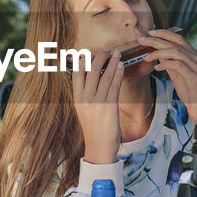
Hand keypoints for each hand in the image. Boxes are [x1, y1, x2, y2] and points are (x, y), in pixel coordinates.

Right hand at [72, 48, 122, 164]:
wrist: (98, 147)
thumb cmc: (93, 128)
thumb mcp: (84, 109)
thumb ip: (86, 94)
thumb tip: (92, 77)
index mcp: (77, 98)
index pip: (76, 72)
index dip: (81, 59)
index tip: (88, 51)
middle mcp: (85, 98)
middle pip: (91, 70)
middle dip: (100, 56)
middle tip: (107, 50)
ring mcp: (96, 102)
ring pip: (104, 76)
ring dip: (112, 62)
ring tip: (117, 54)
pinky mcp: (109, 107)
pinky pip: (114, 86)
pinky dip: (118, 74)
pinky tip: (121, 66)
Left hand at [136, 28, 196, 122]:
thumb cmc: (191, 92)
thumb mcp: (178, 74)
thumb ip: (170, 62)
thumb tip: (158, 52)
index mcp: (194, 56)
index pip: (179, 38)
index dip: (164, 33)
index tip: (150, 32)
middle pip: (175, 43)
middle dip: (156, 40)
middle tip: (142, 39)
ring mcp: (196, 66)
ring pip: (175, 51)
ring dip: (158, 52)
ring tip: (147, 56)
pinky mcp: (194, 76)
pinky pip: (177, 65)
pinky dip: (165, 64)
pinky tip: (157, 67)